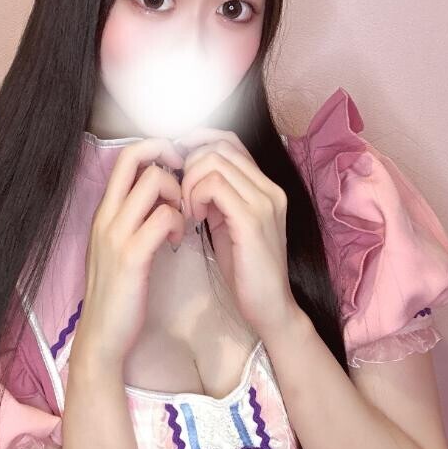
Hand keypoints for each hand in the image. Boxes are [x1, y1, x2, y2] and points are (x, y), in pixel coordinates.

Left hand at [174, 127, 301, 338]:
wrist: (269, 307)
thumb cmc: (245, 269)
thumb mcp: (228, 223)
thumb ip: (217, 197)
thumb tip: (190, 174)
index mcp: (265, 187)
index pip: (230, 141)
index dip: (199, 143)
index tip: (177, 162)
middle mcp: (270, 188)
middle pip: (219, 147)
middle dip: (189, 165)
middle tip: (182, 195)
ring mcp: (264, 202)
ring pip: (215, 162)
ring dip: (190, 182)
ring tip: (188, 209)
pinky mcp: (252, 220)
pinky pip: (215, 185)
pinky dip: (196, 196)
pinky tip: (194, 218)